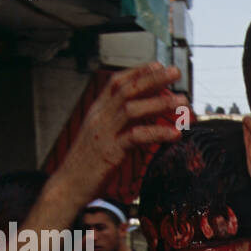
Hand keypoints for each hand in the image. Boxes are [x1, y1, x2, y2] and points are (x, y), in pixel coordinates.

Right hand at [58, 63, 185, 203]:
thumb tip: (147, 116)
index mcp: (97, 112)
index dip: (138, 72)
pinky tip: (174, 134)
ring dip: (159, 102)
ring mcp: (103, 133)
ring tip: (182, 102)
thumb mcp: (104, 137)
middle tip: (175, 72)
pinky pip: (135, 136)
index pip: (116, 82)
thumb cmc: (88, 164)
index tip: (158, 65)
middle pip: (127, 89)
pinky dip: (157, 132)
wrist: (67, 186)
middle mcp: (99, 117)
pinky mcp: (109, 152)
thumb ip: (121, 124)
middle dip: (153, 78)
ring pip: (132, 108)